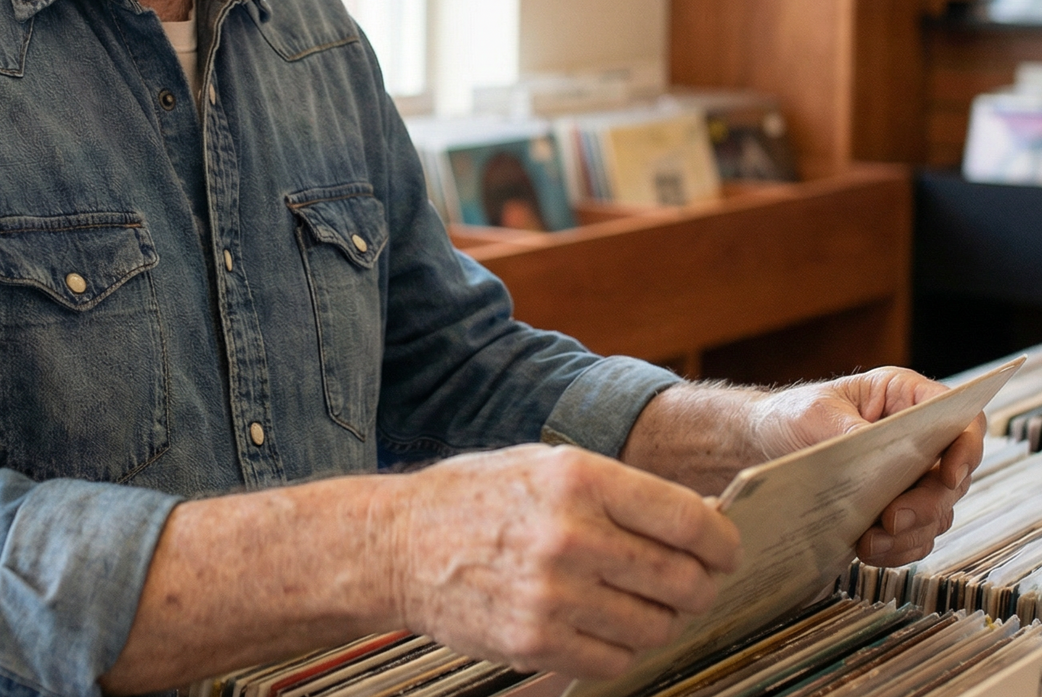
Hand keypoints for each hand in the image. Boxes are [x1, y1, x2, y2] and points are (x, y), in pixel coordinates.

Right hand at [385, 443, 741, 678]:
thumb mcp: (546, 465)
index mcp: (577, 478)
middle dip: (699, 584)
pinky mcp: (537, 643)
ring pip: (655, 626)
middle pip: (682, 579)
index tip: (725, 549)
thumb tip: (698, 519)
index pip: (687, 520)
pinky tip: (601, 623)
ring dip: (660, 618)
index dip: (721, 541)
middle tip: (692, 581)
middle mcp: (570, 535)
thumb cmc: (477, 497)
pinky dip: (622, 647)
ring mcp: (553, 595)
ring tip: (637, 600)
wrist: (399, 544)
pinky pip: (617, 660)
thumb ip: (619, 490)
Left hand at [752, 367, 982, 566]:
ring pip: (938, 513)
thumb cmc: (791, 414)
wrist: (762, 444)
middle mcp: (918, 439)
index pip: (961, 420)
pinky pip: (915, 536)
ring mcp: (910, 476)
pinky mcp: (896, 507)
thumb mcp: (815, 413)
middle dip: (927, 504)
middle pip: (953, 477)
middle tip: (893, 519)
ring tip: (871, 541)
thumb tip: (881, 457)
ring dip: (910, 533)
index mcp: (904, 398)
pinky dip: (898, 548)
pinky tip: (869, 549)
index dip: (966, 448)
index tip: (948, 475)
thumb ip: (850, 431)